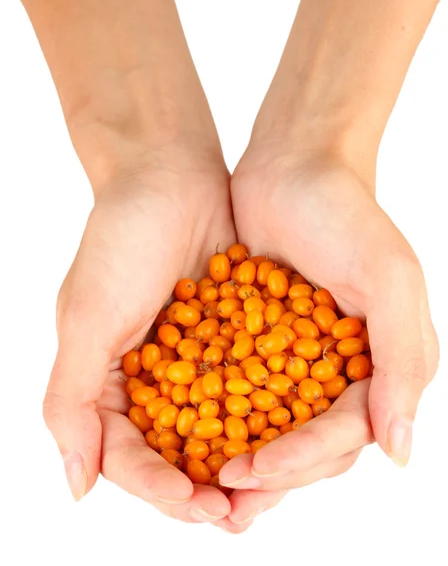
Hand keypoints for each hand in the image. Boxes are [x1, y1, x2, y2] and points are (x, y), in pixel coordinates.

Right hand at [43, 144, 238, 523]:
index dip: (156, 487)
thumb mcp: (85, 318)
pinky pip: (250, 383)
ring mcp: (194, 359)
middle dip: (204, 486)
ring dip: (240, 460)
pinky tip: (291, 432)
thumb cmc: (119, 240)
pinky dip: (266, 411)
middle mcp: (150, 378)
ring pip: (218, 426)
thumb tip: (75, 487)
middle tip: (237, 517)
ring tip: (268, 491)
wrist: (168, 175)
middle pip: (176, 451)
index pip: (128, 453)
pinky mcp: (231, 335)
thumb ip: (72, 401)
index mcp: (107, 382)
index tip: (195, 505)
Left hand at [222, 144, 437, 505]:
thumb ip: (400, 361)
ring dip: (242, 452)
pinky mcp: (262, 338)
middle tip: (222, 489)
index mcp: (381, 364)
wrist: (294, 166)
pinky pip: (242, 386)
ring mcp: (300, 356)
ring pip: (272, 423)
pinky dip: (219, 411)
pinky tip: (186, 429)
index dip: (302, 458)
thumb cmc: (347, 215)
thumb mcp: (387, 280)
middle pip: (309, 440)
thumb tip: (400, 451)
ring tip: (202, 479)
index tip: (253, 470)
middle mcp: (344, 370)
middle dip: (269, 469)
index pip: (345, 433)